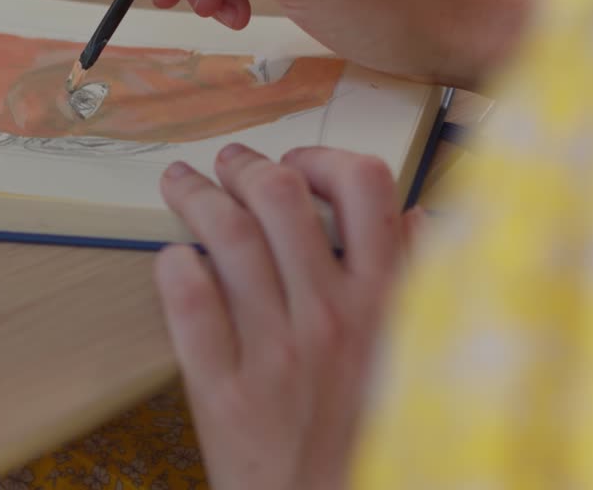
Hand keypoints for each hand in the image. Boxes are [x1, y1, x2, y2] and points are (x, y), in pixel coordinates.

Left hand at [155, 144, 421, 489]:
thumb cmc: (373, 433)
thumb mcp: (416, 351)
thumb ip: (419, 280)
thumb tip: (416, 215)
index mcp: (384, 300)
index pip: (363, 186)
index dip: (323, 158)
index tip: (298, 166)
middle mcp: (331, 317)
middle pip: (280, 197)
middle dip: (246, 166)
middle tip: (227, 165)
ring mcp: (276, 353)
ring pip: (228, 238)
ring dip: (197, 196)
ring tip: (183, 185)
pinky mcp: (226, 392)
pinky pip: (190, 307)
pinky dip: (174, 267)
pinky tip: (173, 256)